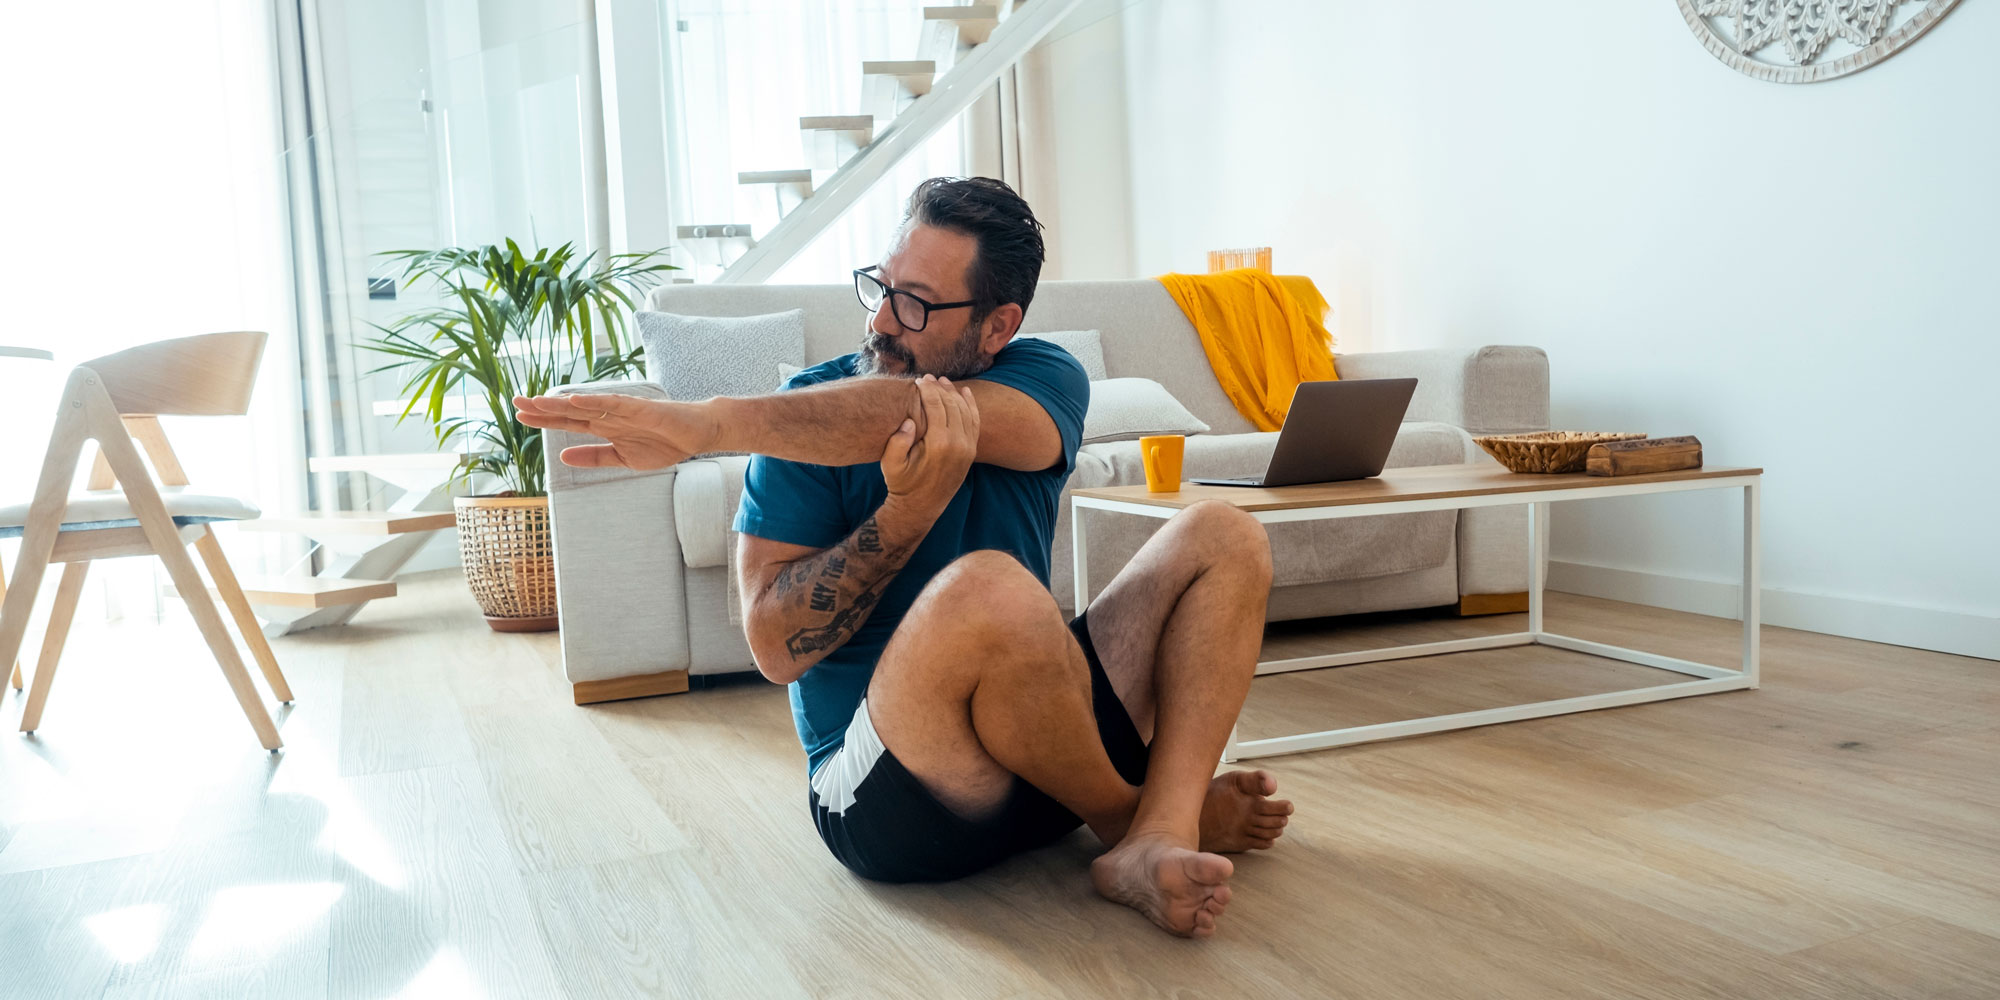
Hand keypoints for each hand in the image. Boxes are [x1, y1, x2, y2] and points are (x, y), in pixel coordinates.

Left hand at [512, 392, 720, 469]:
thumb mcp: (623, 458)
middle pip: (571, 411)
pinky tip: (576, 400)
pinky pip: (614, 405)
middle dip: (544, 407)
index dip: (545, 419)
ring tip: (537, 401)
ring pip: (587, 406)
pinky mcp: (641, 409)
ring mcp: (624, 411)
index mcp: (605, 429)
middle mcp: (610, 417)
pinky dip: (595, 402)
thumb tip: (563, 457)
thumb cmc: (664, 443)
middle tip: (516, 402)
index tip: (520, 415)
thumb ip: (595, 457)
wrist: (697, 434)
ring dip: (562, 403)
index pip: (569, 422)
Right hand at [880, 375, 979, 513]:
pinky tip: (964, 393)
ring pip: (965, 411)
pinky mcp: (971, 452)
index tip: (918, 380)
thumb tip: (909, 420)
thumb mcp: (890, 466)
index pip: (937, 406)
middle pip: (952, 405)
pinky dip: (971, 406)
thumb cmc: (902, 484)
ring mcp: (968, 448)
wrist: (921, 507)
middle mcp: (959, 444)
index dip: (928, 390)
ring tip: (943, 381)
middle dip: (940, 388)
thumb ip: (897, 443)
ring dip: (955, 394)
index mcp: (939, 444)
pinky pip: (975, 422)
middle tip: (929, 377)